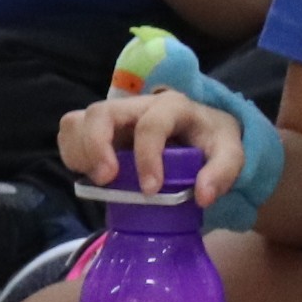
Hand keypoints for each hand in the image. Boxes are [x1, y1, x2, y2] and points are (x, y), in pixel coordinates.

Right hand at [57, 90, 243, 210]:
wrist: (205, 134)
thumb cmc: (213, 142)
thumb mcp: (231, 154)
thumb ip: (223, 172)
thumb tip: (203, 195)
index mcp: (172, 107)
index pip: (151, 124)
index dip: (146, 157)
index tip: (150, 190)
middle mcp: (138, 105)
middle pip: (101, 113)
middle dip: (97, 147)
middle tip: (106, 180)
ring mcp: (116, 116)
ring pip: (78, 120)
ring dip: (80, 152)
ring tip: (98, 179)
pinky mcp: (100, 130)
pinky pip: (70, 132)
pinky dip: (72, 154)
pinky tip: (90, 174)